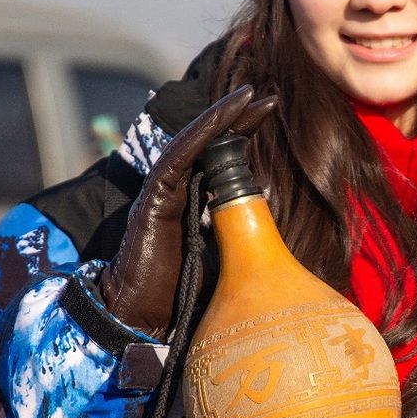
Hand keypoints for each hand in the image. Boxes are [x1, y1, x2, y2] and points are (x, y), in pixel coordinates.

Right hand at [100, 86, 275, 339]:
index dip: (243, 132)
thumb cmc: (182, 297)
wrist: (144, 322)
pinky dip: (200, 136)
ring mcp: (162, 193)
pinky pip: (178, 159)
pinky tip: (222, 118)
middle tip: (267, 95)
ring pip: (193, 143)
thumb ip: (238, 238)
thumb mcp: (224, 262)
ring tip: (248, 96)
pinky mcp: (153, 201)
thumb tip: (272, 231)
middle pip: (208, 143)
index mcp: (193, 201)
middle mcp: (176, 191)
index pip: (221, 157)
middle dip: (237, 117)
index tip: (271, 110)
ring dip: (220, 116)